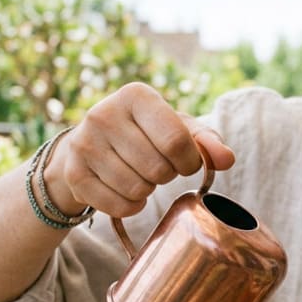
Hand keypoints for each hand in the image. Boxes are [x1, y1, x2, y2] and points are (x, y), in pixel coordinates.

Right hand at [44, 82, 236, 217]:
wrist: (91, 145)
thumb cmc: (145, 134)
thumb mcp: (177, 128)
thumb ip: (207, 141)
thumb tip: (227, 159)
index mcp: (135, 95)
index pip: (176, 141)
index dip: (189, 161)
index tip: (186, 161)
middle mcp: (104, 114)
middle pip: (158, 169)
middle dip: (167, 175)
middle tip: (158, 167)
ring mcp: (84, 144)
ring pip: (138, 189)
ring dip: (148, 191)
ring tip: (140, 175)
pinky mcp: (74, 173)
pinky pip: (119, 206)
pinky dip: (131, 206)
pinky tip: (126, 190)